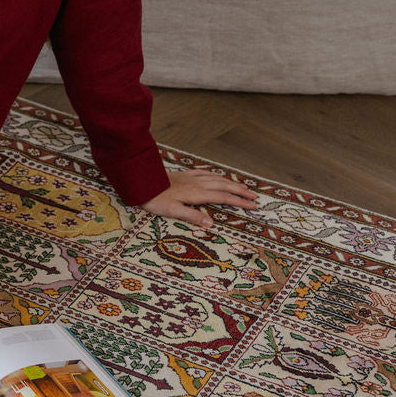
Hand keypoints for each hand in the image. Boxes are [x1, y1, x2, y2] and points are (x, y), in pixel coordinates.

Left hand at [141, 168, 257, 230]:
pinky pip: (204, 172)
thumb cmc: (155, 199)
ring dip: (230, 181)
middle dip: (240, 191)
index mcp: (196, 194)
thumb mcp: (172, 211)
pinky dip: (214, 174)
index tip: (253, 205)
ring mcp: (190, 177)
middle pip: (223, 186)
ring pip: (216, 178)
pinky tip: (216, 174)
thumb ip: (192, 216)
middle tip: (254, 196)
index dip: (239, 201)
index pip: (223, 197)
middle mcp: (197, 183)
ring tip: (242, 185)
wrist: (141, 181)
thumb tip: (212, 224)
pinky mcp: (183, 174)